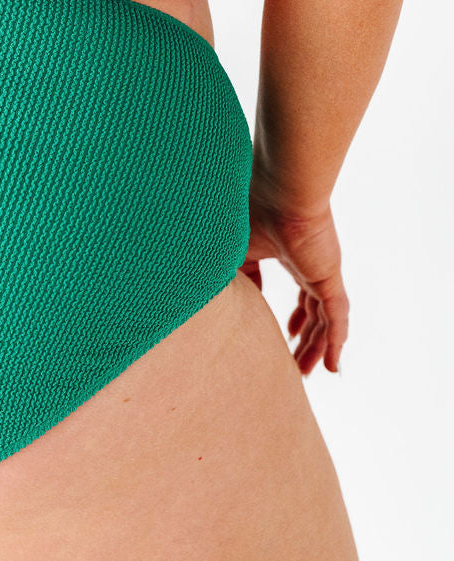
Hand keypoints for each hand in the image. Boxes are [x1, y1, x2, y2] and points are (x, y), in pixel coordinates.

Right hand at [241, 197, 348, 376]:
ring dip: (316, 347)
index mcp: (283, 251)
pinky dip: (335, 343)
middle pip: (310, 309)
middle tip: (295, 362)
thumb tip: (224, 294)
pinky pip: (337, 319)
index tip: (266, 330)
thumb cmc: (252, 207)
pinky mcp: (330, 279)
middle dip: (303, 337)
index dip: (277, 310)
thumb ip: (229, 271)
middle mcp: (305, 263)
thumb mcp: (231, 245)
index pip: (284, 287)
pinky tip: (334, 366)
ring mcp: (320, 272)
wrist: (282, 188)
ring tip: (308, 372)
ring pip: (323, 319)